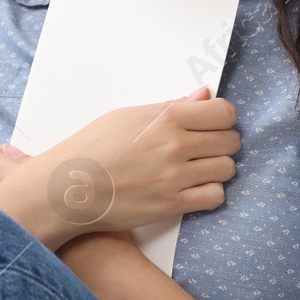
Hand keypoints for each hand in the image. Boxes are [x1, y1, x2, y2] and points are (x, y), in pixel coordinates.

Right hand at [0, 84, 239, 249]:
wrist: (69, 186)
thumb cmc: (93, 147)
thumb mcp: (128, 116)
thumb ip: (171, 106)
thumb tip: (205, 95)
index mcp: (166, 117)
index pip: (224, 113)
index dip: (223, 119)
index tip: (214, 124)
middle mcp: (175, 145)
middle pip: (230, 141)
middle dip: (222, 143)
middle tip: (205, 148)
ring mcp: (175, 176)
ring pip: (227, 169)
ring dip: (217, 169)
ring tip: (197, 169)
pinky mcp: (172, 204)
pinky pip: (215, 196)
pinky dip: (209, 192)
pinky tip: (192, 188)